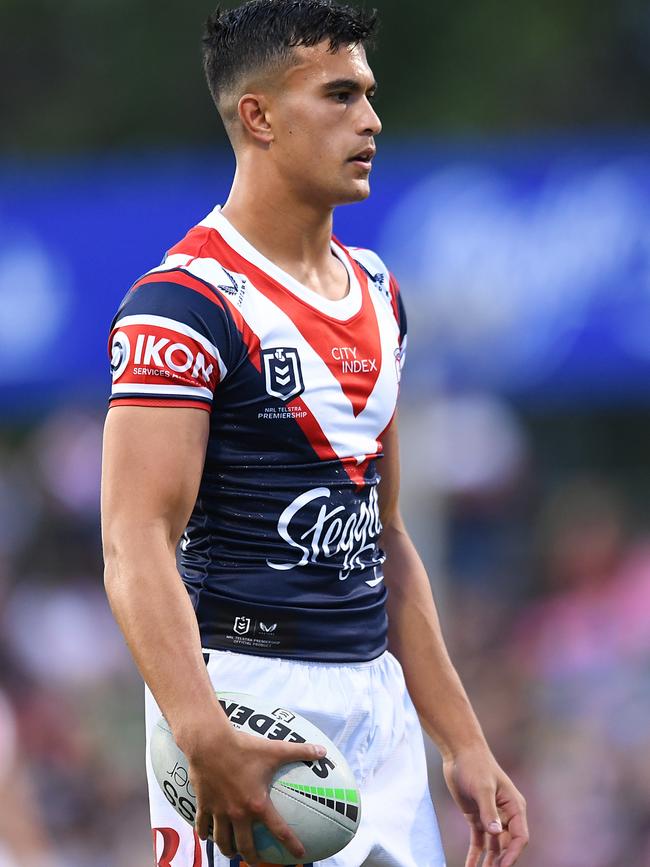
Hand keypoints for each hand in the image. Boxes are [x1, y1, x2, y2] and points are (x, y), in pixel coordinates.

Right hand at [188, 725, 325, 864]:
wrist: (210, 743)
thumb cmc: (244, 747)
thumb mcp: (275, 749)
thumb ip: (300, 751)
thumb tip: (322, 751)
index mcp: (257, 804)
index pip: (279, 830)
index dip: (291, 844)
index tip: (299, 855)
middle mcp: (238, 813)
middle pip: (245, 846)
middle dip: (252, 858)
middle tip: (257, 863)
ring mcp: (219, 811)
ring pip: (222, 840)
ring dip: (228, 850)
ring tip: (232, 853)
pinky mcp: (204, 804)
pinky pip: (202, 825)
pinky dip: (204, 833)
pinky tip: (205, 836)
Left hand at [443, 746, 527, 866]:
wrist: (459, 751)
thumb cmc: (475, 764)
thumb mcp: (482, 787)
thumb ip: (489, 810)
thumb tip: (497, 833)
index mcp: (514, 806)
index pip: (520, 837)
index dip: (513, 854)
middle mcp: (506, 814)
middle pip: (508, 845)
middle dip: (501, 862)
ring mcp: (491, 816)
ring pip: (494, 846)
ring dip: (489, 862)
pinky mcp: (477, 816)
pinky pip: (479, 840)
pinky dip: (476, 854)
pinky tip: (470, 866)